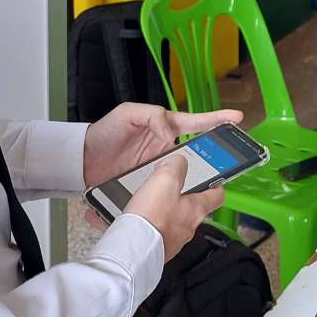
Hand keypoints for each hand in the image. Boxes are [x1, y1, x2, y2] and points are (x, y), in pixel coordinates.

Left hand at [83, 103, 241, 187]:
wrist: (81, 161)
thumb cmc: (104, 133)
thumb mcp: (127, 114)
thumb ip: (151, 116)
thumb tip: (170, 133)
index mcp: (163, 128)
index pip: (194, 123)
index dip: (215, 120)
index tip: (236, 118)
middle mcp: (165, 149)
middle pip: (197, 152)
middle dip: (216, 155)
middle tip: (233, 158)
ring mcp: (158, 169)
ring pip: (184, 174)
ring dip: (198, 179)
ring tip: (214, 184)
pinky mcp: (148, 186)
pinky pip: (166, 190)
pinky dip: (175, 195)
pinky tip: (183, 201)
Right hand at [123, 153, 224, 260]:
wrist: (133, 250)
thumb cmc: (152, 218)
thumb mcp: (166, 179)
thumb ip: (176, 166)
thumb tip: (178, 162)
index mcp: (196, 209)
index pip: (217, 195)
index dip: (216, 185)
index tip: (215, 180)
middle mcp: (189, 227)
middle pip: (194, 208)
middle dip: (185, 196)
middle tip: (175, 186)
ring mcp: (174, 240)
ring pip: (176, 220)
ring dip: (167, 210)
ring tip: (152, 201)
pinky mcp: (158, 248)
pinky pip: (160, 232)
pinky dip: (154, 224)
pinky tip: (142, 219)